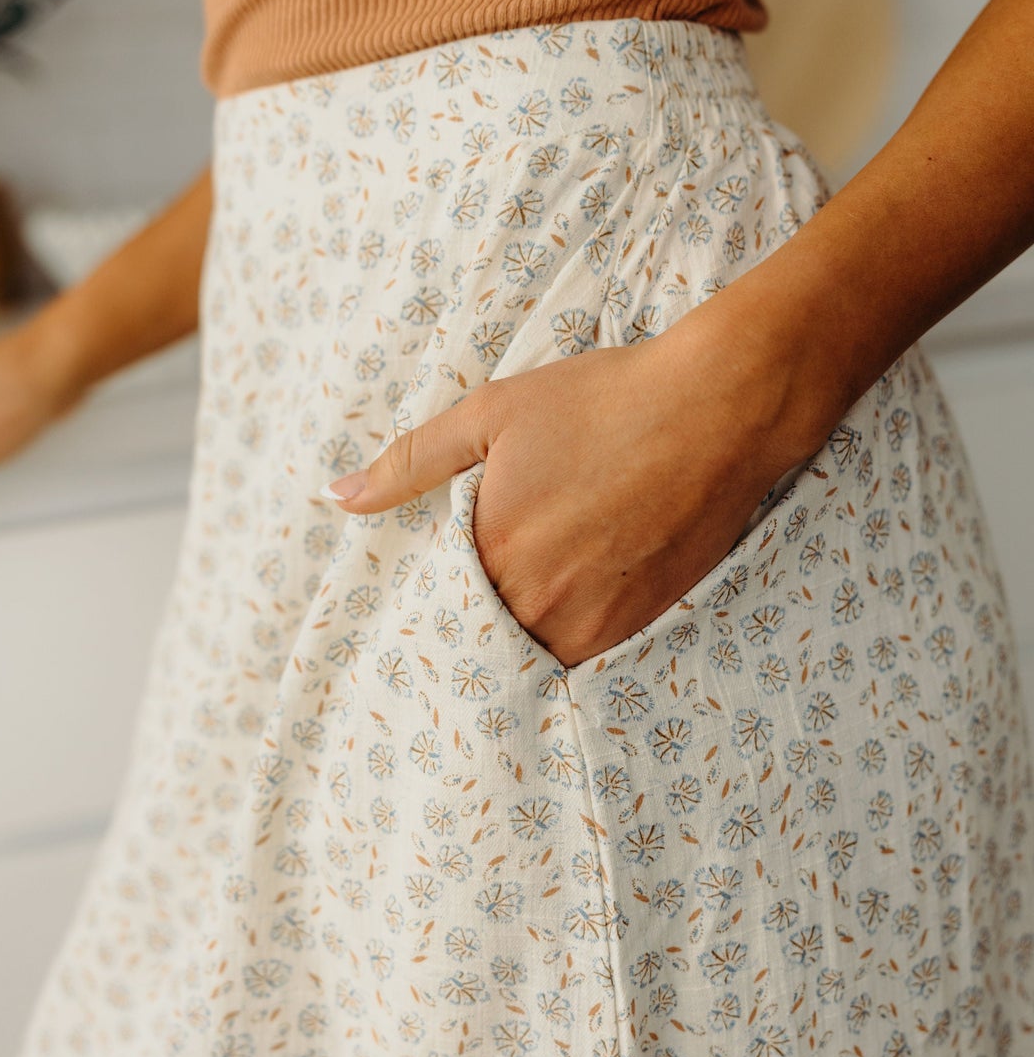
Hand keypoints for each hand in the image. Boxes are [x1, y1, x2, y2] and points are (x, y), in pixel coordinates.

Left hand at [321, 299, 822, 667]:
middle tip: (483, 603)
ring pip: (534, 654)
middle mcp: (538, 600)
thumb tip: (338, 496)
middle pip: (485, 638)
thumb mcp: (491, 414)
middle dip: (476, 623)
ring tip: (530, 597)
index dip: (434, 602)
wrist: (718, 407)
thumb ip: (411, 462)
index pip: (438, 608)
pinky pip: (585, 656)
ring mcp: (593, 620)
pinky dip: (569, 637)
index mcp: (492, 551)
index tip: (433, 596)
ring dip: (522, 636)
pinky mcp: (640, 625)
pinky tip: (573, 601)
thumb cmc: (603, 400)